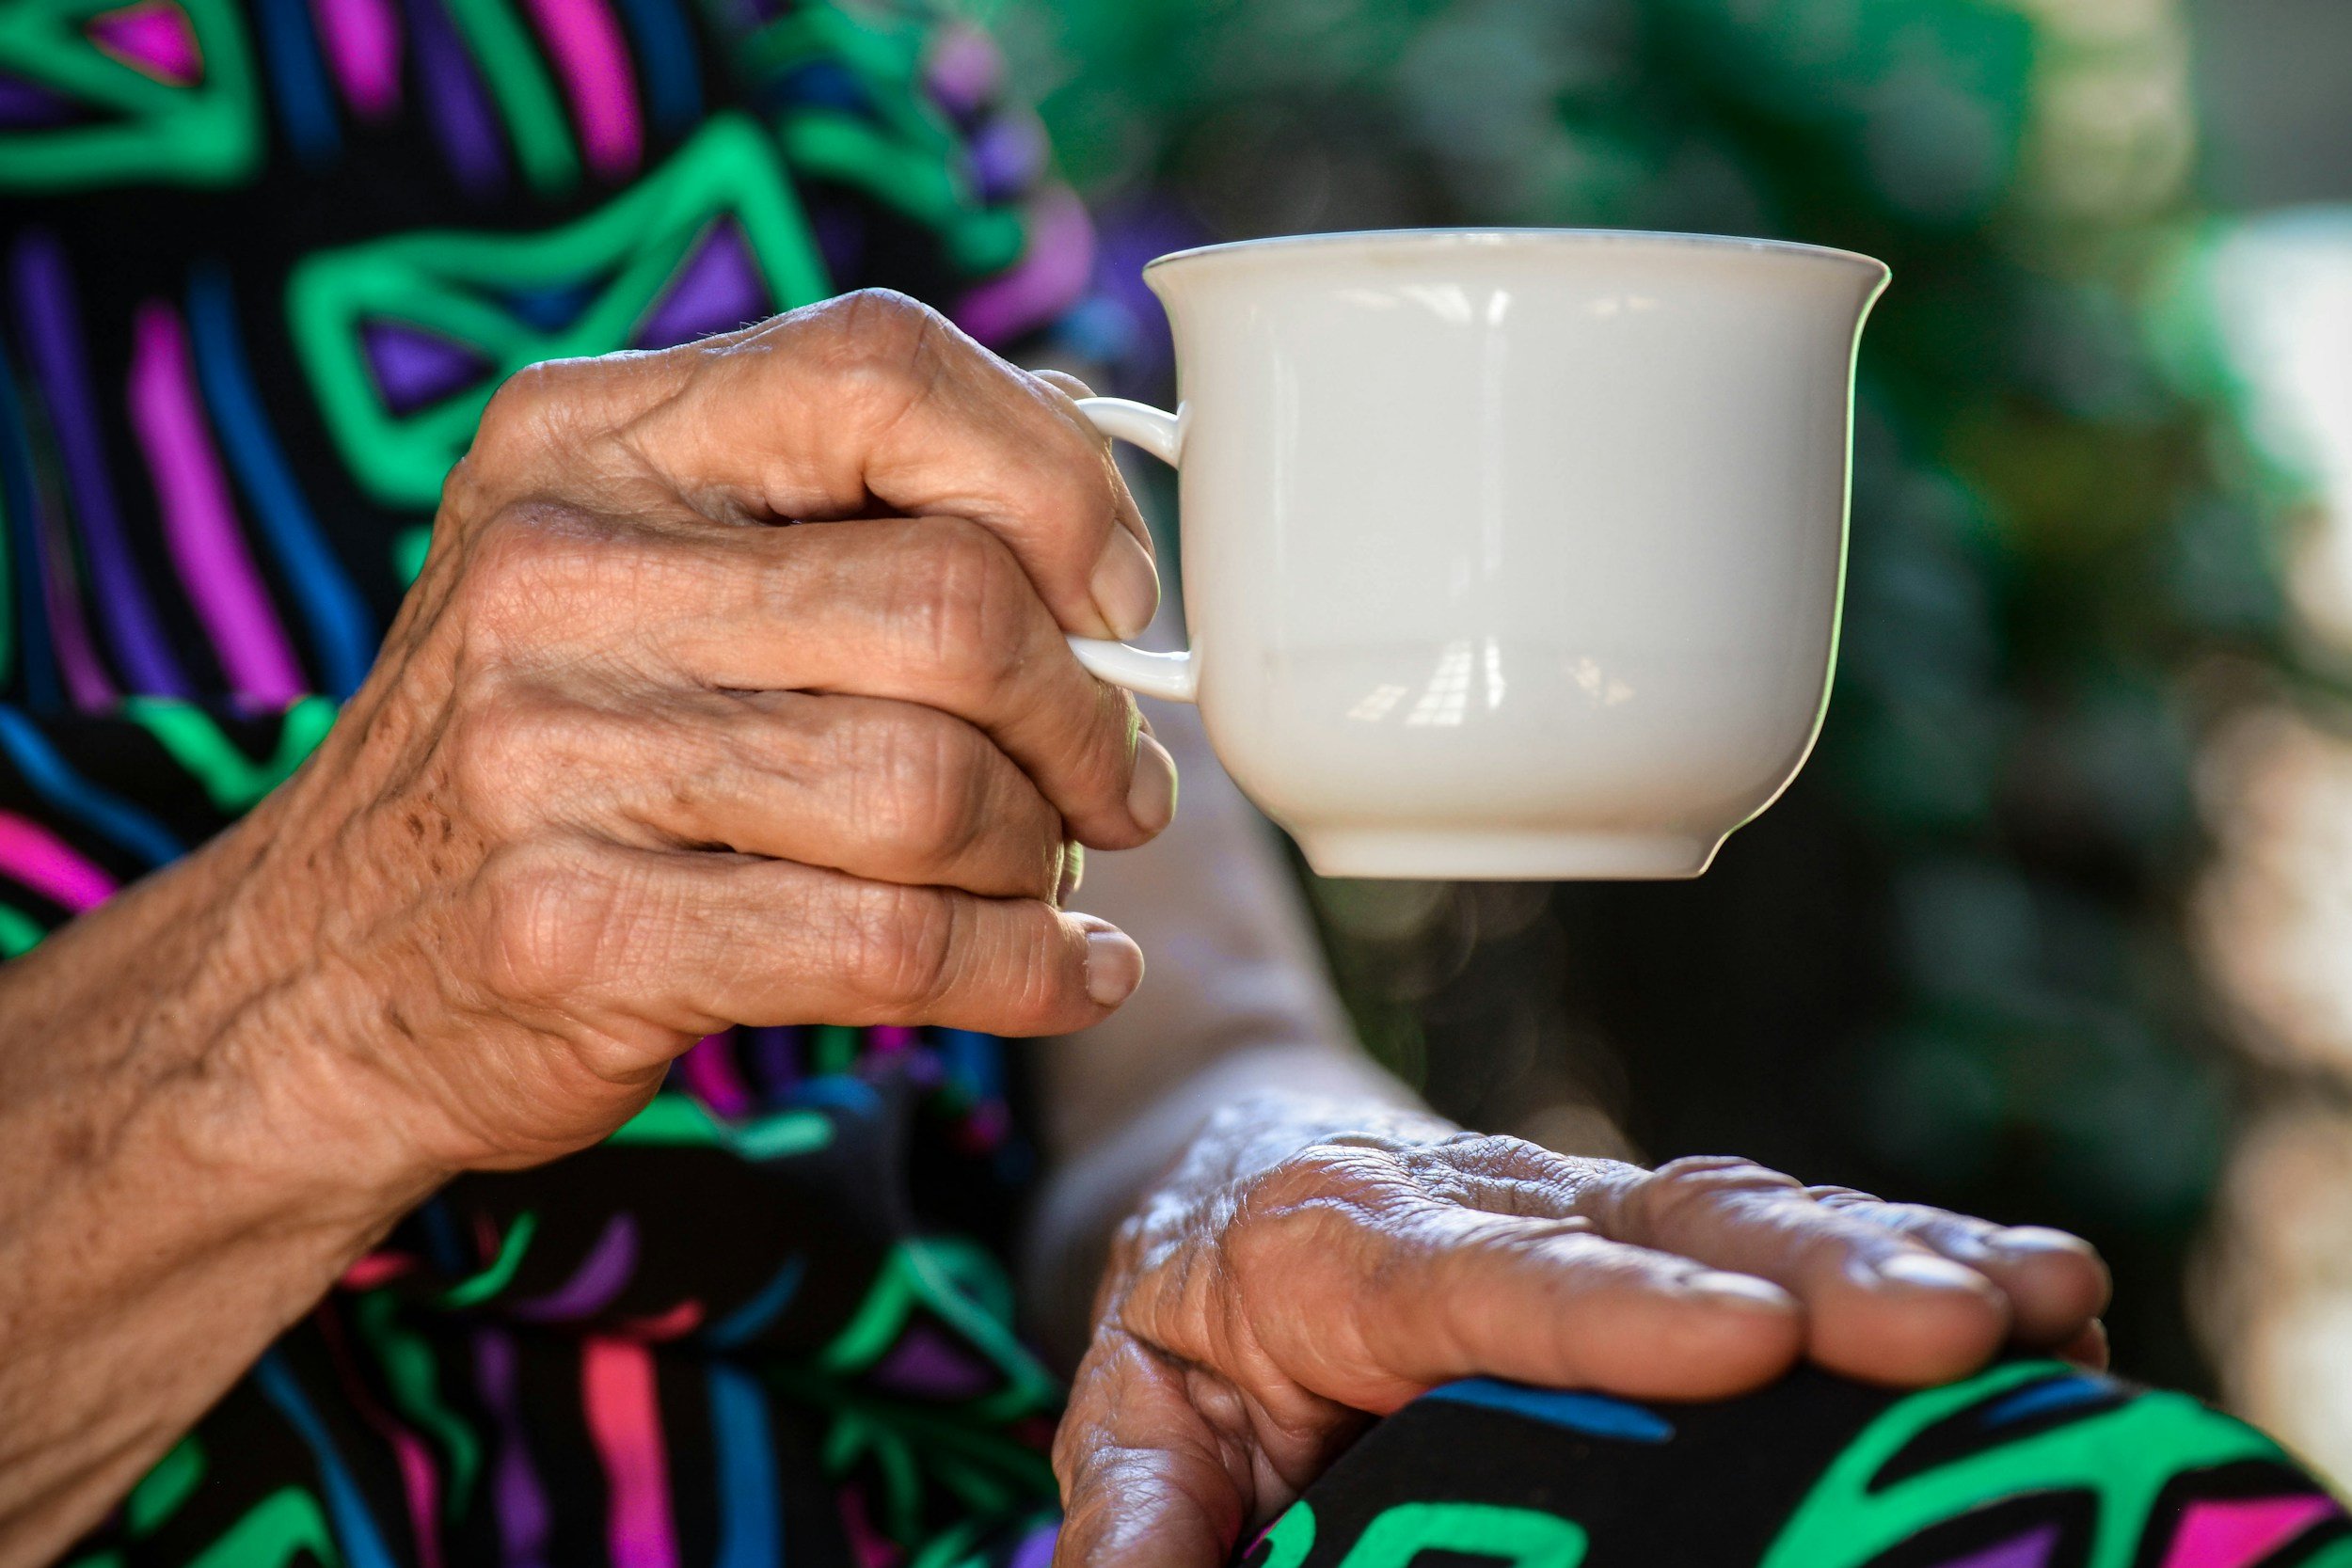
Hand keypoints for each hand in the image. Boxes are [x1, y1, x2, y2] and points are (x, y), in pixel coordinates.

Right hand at [206, 290, 1174, 1177]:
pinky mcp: (579, 932)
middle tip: (1114, 780)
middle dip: (1084, 713)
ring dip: (1047, 848)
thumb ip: (824, 501)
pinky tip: (1071, 972)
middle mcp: (556, 570)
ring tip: (1057, 870)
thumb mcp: (625, 567)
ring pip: (934, 786)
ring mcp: (550, 755)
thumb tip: (1088, 467)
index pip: (881, 366)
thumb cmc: (543, 754)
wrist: (310, 976)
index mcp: (585, 436)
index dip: (1051, 479)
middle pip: (951, 602)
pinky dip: (1030, 970)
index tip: (1113, 595)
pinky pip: (891, 945)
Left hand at [1052, 1107, 2109, 1567]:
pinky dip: (1917, 1251)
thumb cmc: (1190, 1304)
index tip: (1741, 1340)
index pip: (1481, 1278)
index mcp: (1342, 1246)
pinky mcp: (1663, 1235)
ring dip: (1899, 1251)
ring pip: (1749, 1210)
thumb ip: (1141, 1519)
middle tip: (1957, 1325)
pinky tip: (2046, 1297)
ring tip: (2044, 1299)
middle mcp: (1489, 1204)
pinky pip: (1793, 1230)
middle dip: (1812, 1271)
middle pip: (1656, 1223)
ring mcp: (1590, 1209)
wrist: (1237, 1158)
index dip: (1611, 1310)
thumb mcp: (1130, 1409)